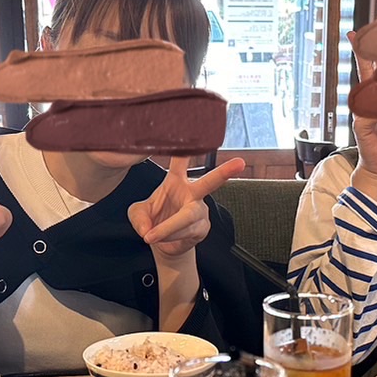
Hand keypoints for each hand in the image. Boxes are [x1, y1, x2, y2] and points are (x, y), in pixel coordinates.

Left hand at [130, 156, 245, 258]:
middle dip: (224, 173)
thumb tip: (148, 228)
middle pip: (209, 182)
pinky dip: (171, 235)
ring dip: (169, 226)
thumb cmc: (152, 221)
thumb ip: (138, 217)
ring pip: (189, 215)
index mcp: (175, 180)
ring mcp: (199, 210)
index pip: (181, 160)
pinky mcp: (203, 228)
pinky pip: (188, 230)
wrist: (164, 244)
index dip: (185, 149)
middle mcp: (192, 192)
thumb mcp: (137, 214)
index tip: (192, 131)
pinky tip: (162, 238)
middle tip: (239, 163)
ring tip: (151, 235)